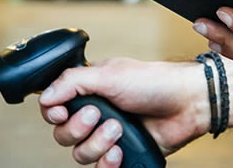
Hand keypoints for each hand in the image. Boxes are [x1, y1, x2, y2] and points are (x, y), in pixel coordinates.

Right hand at [39, 58, 209, 165]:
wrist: (187, 104)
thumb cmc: (154, 82)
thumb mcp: (109, 74)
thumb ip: (73, 82)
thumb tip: (45, 96)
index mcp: (88, 91)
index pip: (54, 107)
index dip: (53, 113)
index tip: (61, 111)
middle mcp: (95, 115)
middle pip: (62, 135)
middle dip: (78, 127)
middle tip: (99, 114)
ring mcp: (107, 136)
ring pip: (80, 154)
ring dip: (97, 143)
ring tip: (119, 129)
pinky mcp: (121, 156)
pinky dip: (108, 163)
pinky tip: (120, 151)